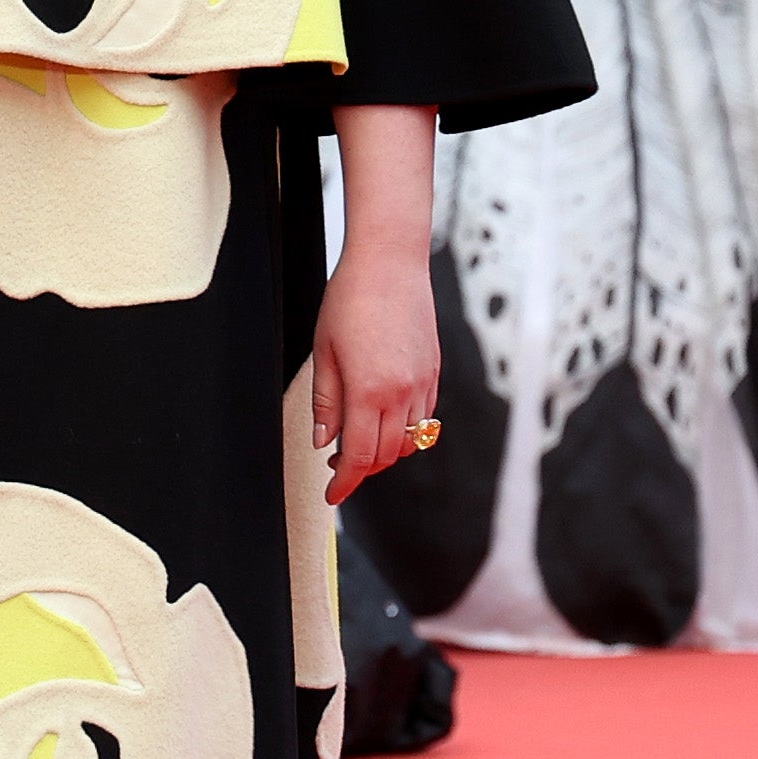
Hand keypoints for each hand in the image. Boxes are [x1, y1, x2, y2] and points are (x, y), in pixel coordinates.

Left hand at [304, 236, 440, 505]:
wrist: (390, 263)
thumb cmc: (349, 301)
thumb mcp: (324, 352)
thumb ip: (327, 402)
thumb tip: (325, 442)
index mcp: (369, 391)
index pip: (361, 456)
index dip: (346, 483)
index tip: (333, 495)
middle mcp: (402, 393)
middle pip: (387, 455)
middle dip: (363, 469)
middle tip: (338, 465)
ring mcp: (423, 383)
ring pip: (410, 441)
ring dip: (385, 451)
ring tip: (360, 440)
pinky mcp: (434, 371)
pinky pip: (424, 418)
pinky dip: (405, 430)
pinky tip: (384, 418)